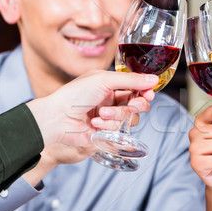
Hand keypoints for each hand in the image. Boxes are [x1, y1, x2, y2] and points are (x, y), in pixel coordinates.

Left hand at [27, 70, 157, 146]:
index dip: (144, 90)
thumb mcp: (104, 80)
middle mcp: (110, 99)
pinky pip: (118, 130)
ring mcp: (108, 116)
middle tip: (134, 104)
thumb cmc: (75, 95)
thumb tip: (154, 79)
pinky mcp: (105, 131)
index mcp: (109, 84)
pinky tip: (94, 123)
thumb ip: (131, 80)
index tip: (149, 93)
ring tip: (101, 113)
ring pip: (129, 118)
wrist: (58, 118)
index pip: (135, 86)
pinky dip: (107, 126)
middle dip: (137, 104)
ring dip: (117, 115)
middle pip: (137, 103)